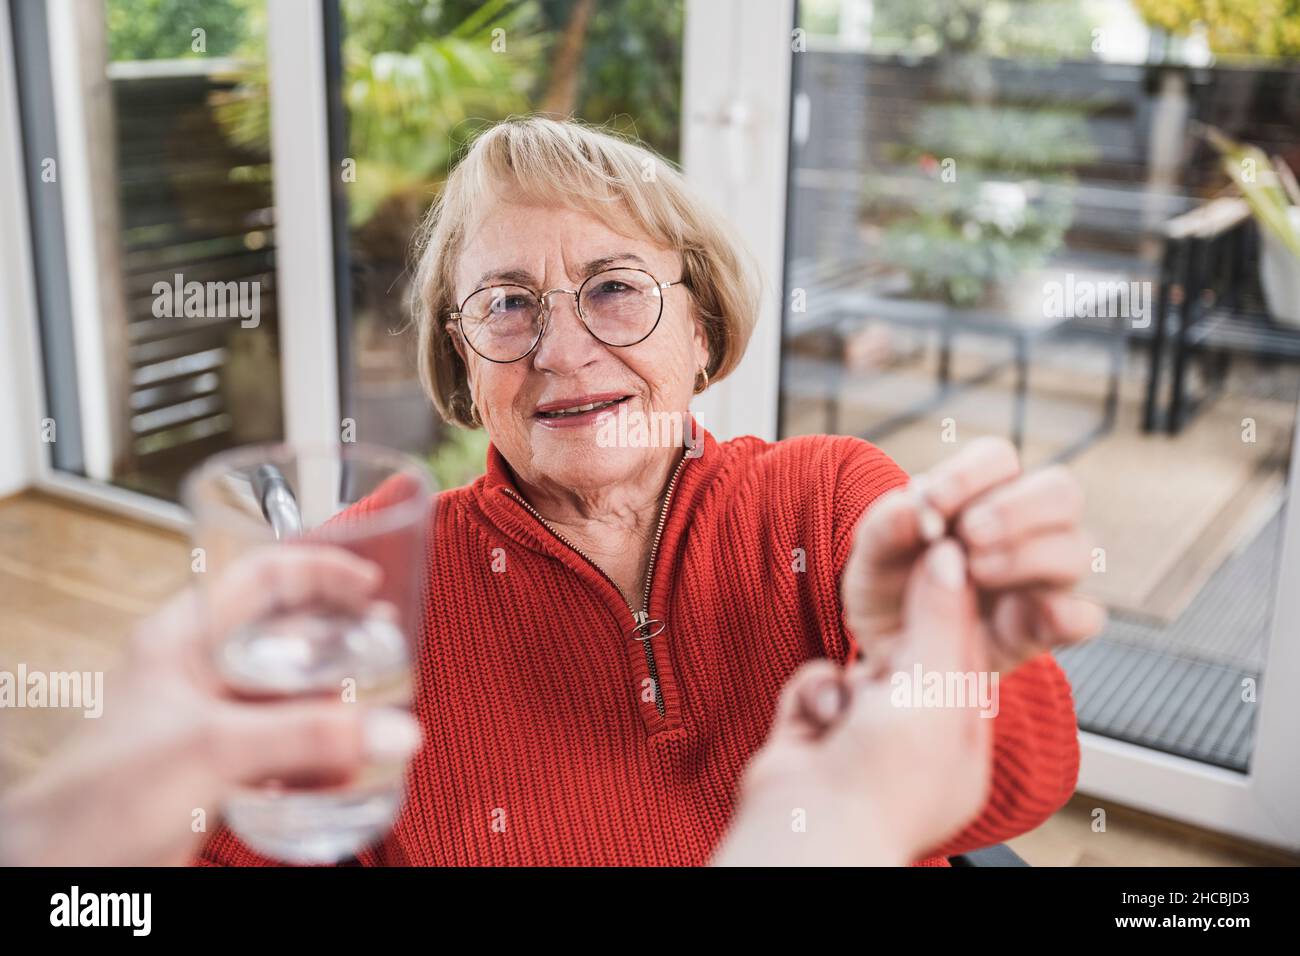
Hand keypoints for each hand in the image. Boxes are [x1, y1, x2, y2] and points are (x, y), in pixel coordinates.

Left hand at [0, 547, 421, 866]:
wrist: (61, 867)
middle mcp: (199, 671)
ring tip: (378, 711)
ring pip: (286, 695)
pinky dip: (316, 753)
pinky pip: (280, 748)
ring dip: (333, 704)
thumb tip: (395, 729)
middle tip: (385, 645)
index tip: (369, 581)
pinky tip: (344, 768)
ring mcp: (208, 720)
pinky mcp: (217, 769)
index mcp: (185, 637)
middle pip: (283, 635)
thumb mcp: (216, 747)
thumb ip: (309, 736)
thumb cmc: (102, 794)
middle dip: (339, 642)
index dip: (319, 569)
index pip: (261, 575)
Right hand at [715, 540, 989, 865]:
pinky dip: (812, 692)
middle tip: (891, 602)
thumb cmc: (882, 783)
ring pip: (855, 665)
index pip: (966, 654)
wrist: (805, 829)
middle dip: (893, 642)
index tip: (946, 555)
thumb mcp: (932, 690)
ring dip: (847, 677)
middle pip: (908, 656)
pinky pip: (815, 679)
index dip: (955, 604)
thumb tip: (951, 559)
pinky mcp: (813, 729)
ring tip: (848, 708)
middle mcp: (913, 738)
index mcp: (960, 740)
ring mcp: (861, 735)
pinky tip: (816, 723)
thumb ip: (940, 619)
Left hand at [843, 436, 1104, 676]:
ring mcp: (1041, 581)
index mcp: (978, 498)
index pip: (998, 458)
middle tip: (968, 535)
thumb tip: (916, 502)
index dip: (971, 473)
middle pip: (1062, 490)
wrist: (887, 654)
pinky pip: (1086, 617)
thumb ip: (885, 527)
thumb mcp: (869, 560)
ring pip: (1079, 549)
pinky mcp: (1044, 630)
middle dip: (1015, 508)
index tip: (933, 504)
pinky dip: (1068, 614)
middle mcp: (1023, 531)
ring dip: (1027, 555)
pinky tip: (1022, 616)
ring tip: (975, 573)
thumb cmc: (885, 593)